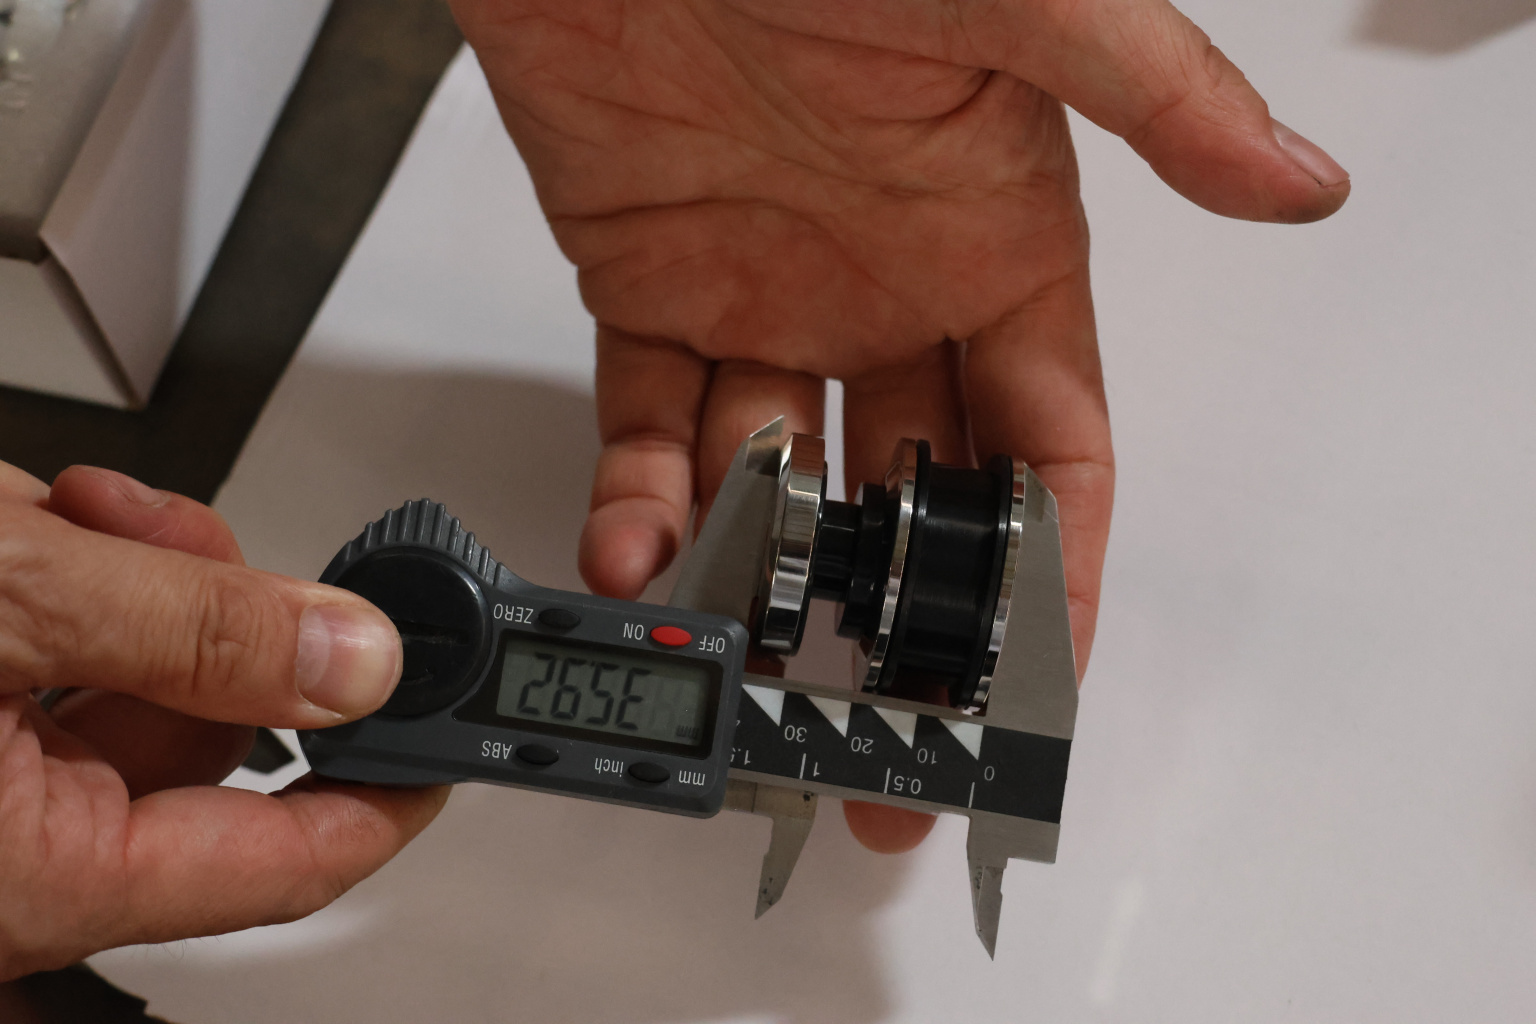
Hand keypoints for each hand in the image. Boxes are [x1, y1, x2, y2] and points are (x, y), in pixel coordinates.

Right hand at [0, 463, 444, 980]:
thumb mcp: (8, 602)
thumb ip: (189, 632)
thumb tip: (348, 660)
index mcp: (38, 875)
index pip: (283, 864)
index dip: (390, 796)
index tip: (456, 739)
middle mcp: (14, 851)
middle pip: (214, 732)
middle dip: (214, 609)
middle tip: (183, 544)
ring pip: (142, 675)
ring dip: (131, 573)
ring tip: (72, 516)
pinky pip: (67, 658)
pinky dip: (74, 578)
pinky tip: (43, 524)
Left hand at [450, 0, 1347, 849]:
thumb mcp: (1013, 4)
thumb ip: (1151, 96)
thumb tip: (1298, 177)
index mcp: (997, 243)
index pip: (1046, 445)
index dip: (1044, 568)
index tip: (1025, 675)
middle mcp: (890, 290)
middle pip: (911, 498)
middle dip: (898, 622)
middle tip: (874, 726)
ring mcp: (768, 298)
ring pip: (775, 482)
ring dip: (757, 575)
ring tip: (734, 652)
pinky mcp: (651, 285)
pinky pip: (653, 422)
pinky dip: (644, 495)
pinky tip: (641, 550)